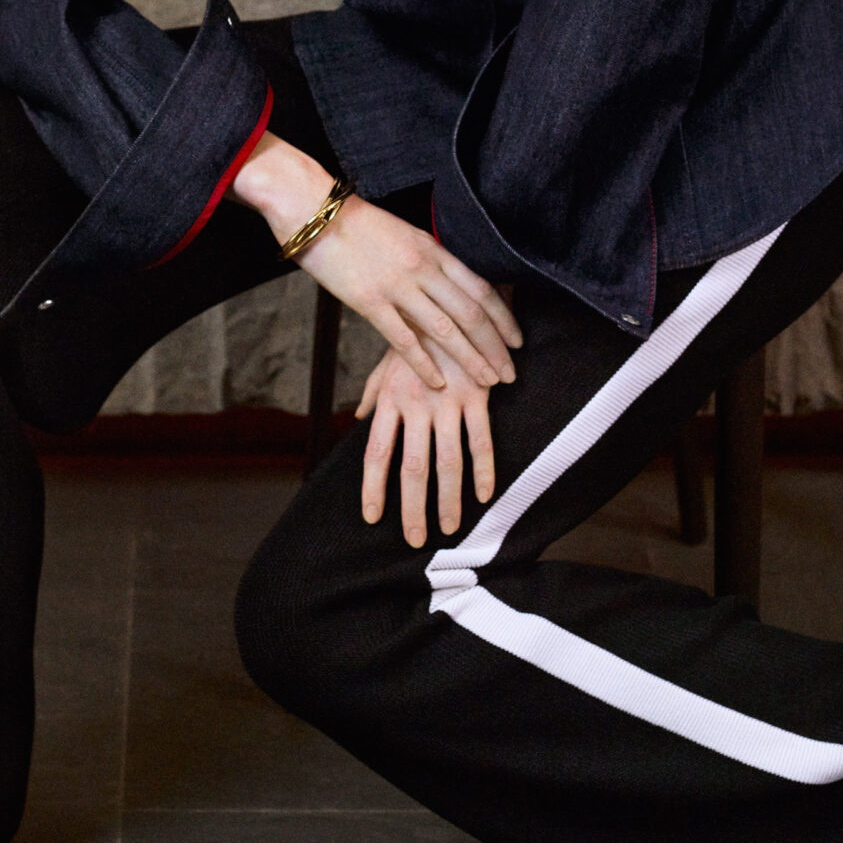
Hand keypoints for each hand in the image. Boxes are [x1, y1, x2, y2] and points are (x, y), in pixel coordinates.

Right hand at [231, 134, 522, 393]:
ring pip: (446, 329)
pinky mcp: (369, 301)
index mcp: (433, 249)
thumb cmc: (358, 224)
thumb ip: (429, 259)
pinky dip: (425, 364)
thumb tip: (451, 282)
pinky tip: (438, 383)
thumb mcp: (405, 235)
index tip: (517, 341)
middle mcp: (423, 267)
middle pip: (471, 313)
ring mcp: (397, 285)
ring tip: (486, 382)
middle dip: (495, 347)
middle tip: (509, 374)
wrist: (316, 211)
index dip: (504, 318)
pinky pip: (404, 339)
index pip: (482, 289)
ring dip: (470, 359)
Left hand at [356, 347, 496, 544]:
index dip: (373, 488)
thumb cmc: (417, 335)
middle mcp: (416, 404)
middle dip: (413, 508)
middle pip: (412, 467)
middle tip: (414, 539)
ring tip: (450, 529)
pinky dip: (484, 471)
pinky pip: (481, 441)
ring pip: (447, 462)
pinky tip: (484, 496)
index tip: (373, 518)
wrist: (452, 303)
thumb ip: (372, 392)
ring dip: (449, 499)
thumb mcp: (388, 361)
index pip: (376, 453)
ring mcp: (448, 402)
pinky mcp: (477, 396)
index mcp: (390, 399)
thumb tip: (358, 418)